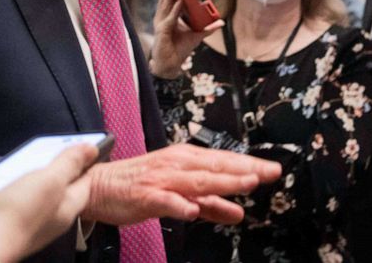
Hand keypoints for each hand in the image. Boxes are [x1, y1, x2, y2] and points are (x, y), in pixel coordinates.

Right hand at [0, 144, 97, 262]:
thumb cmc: (19, 214)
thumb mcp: (50, 180)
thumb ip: (70, 164)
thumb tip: (92, 149)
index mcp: (68, 207)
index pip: (86, 180)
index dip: (87, 160)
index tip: (85, 140)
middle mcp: (51, 213)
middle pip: (61, 182)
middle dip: (57, 162)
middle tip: (54, 141)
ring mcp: (28, 214)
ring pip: (36, 185)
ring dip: (32, 169)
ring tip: (29, 151)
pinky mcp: (6, 213)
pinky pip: (14, 191)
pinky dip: (12, 179)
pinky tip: (7, 169)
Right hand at [81, 143, 280, 225]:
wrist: (98, 186)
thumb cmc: (138, 186)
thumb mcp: (179, 192)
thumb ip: (209, 202)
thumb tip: (238, 211)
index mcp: (185, 160)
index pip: (223, 161)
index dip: (249, 165)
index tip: (273, 170)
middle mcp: (176, 165)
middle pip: (216, 167)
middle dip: (244, 169)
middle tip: (268, 173)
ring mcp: (161, 179)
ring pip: (196, 181)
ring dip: (221, 182)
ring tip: (244, 184)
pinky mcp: (144, 195)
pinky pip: (165, 200)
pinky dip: (179, 205)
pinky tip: (193, 211)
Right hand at [149, 0, 222, 78]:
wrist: (171, 65)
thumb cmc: (180, 50)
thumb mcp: (196, 36)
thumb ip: (208, 28)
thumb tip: (221, 22)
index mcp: (169, 18)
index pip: (171, 0)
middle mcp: (163, 18)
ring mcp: (161, 24)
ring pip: (166, 5)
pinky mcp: (162, 31)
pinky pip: (170, 18)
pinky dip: (175, 9)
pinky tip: (180, 1)